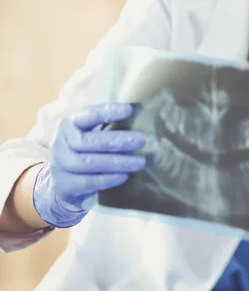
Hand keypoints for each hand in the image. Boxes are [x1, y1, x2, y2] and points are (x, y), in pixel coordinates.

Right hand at [33, 103, 145, 227]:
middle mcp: (60, 143)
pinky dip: (107, 179)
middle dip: (117, 141)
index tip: (130, 109)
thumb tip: (142, 117)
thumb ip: (108, 127)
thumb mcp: (90, 135)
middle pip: (88, 141)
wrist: (61, 184)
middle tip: (142, 140)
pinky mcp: (63, 185)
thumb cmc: (84, 153)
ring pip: (88, 163)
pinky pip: (87, 182)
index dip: (108, 112)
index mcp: (69, 125)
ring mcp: (59, 165)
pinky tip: (124, 176)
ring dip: (117, 162)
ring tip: (139, 162)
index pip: (88, 115)